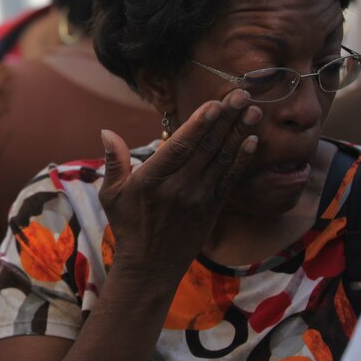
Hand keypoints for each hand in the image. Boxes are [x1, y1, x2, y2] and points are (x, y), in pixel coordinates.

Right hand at [98, 89, 260, 281]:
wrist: (151, 266)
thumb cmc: (128, 226)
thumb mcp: (111, 194)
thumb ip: (114, 161)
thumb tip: (106, 131)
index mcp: (153, 180)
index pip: (180, 147)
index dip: (199, 124)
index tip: (214, 103)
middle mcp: (179, 188)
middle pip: (207, 147)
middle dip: (226, 119)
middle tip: (242, 94)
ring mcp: (199, 198)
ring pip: (222, 159)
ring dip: (239, 133)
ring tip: (253, 110)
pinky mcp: (213, 208)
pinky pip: (230, 179)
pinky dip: (242, 159)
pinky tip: (252, 140)